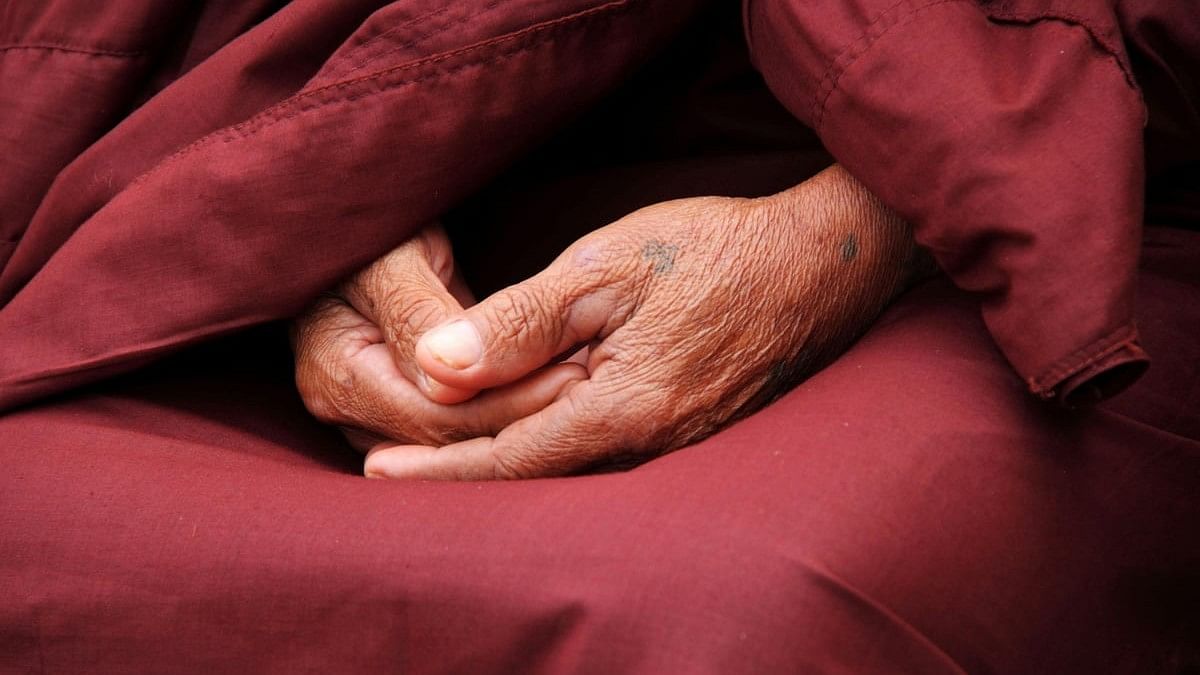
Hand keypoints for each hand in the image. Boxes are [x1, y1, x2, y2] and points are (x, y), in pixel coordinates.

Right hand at [291, 225, 585, 451]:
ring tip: (584, 389)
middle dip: (521, 416)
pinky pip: (460, 422)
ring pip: (456, 439)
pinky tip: (556, 388)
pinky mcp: (406, 401)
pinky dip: (506, 407)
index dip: (506, 404)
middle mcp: (346, 408)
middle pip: (446, 438)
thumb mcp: (392, 256)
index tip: (572, 377)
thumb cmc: (371, 221)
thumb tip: (447, 384)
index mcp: (334, 375)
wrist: (362, 215)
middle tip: (590, 385)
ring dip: (518, 419)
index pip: (431, 417)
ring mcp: (373, 411)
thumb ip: (416, 316)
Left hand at [364, 165, 921, 478]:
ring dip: (498, 463)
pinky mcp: (690, 436)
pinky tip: (520, 432)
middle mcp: (649, 447)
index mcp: (622, 410)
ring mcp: (675, 449)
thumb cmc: (710, 253)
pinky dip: (548, 449)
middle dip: (456, 471)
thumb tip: (439, 367)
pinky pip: (602, 457)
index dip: (437, 469)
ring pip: (565, 471)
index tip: (377, 474)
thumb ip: (520, 321)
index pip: (506, 459)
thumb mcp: (604, 268)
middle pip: (532, 474)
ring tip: (434, 453)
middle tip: (386, 462)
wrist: (817, 265)